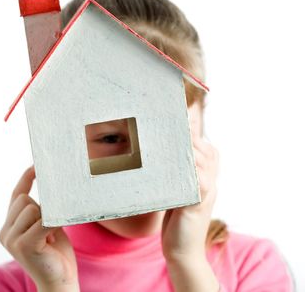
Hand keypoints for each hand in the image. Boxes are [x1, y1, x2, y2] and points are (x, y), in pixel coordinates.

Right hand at [0, 167, 78, 290]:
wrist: (59, 280)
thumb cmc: (55, 251)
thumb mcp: (45, 225)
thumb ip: (41, 210)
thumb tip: (51, 187)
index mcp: (9, 225)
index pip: (16, 195)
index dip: (26, 178)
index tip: (36, 165)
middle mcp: (6, 232)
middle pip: (24, 200)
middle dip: (42, 208)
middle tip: (49, 228)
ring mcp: (12, 240)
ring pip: (32, 208)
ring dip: (48, 218)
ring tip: (50, 237)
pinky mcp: (24, 246)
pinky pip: (42, 221)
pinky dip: (53, 223)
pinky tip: (54, 236)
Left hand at [161, 136, 218, 262]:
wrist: (182, 251)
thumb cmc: (176, 220)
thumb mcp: (178, 192)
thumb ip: (177, 174)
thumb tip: (163, 154)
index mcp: (206, 179)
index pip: (207, 150)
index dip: (196, 135)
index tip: (182, 122)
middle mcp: (210, 183)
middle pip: (207, 151)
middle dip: (191, 137)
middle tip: (175, 125)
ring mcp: (207, 193)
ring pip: (204, 162)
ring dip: (189, 148)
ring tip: (173, 136)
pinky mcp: (199, 203)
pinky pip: (200, 180)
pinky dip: (191, 168)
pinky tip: (176, 160)